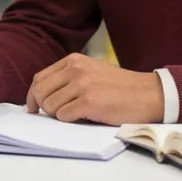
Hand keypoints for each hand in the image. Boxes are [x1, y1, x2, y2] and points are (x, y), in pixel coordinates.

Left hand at [26, 53, 163, 124]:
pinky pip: (63, 116)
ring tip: (75, 114)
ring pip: (50, 106)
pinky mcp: (89, 102)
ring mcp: (81, 85)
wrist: (149, 94)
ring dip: (58, 115)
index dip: (33, 95)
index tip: (33, 107)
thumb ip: (69, 77)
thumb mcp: (92, 71)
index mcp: (73, 60)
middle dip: (42, 107)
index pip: (39, 78)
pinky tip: (84, 117)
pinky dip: (69, 120)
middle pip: (40, 92)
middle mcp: (75, 69)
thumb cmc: (121, 87)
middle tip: (52, 115)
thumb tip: (42, 94)